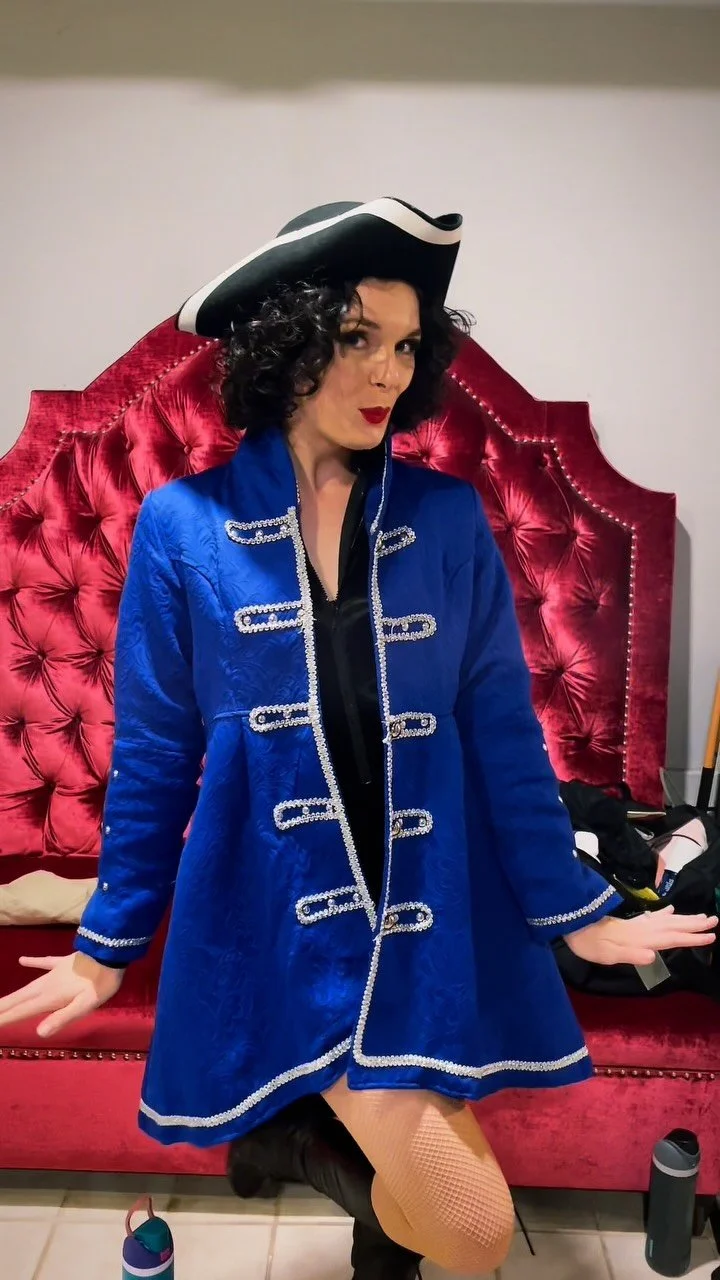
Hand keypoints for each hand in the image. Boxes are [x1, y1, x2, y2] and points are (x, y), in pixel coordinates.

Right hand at [0, 953, 123, 1038]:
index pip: (19, 1012)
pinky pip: (43, 962)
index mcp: (48, 998)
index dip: (2, 1020)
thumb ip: (61, 1018)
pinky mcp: (62, 963)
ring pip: (25, 987)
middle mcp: (44, 986)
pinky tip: (21, 960)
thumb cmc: (100, 984)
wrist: (110, 953)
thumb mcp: (84, 1005)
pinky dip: (32, 962)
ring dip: (10, 995)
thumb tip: (39, 1033)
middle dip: (0, 1009)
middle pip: (16, 1000)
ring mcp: (52, 973)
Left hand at [565, 906, 717, 966]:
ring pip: (667, 920)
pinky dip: (665, 914)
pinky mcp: (629, 922)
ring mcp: (637, 924)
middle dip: (695, 924)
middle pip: (673, 926)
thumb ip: (630, 954)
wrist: (572, 922)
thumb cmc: (589, 943)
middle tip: (715, 920)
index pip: (671, 938)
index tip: (712, 936)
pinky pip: (654, 917)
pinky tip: (670, 910)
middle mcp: (643, 928)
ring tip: (702, 916)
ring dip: (685, 919)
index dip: (691, 938)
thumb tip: (653, 956)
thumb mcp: (608, 954)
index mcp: (641, 937)